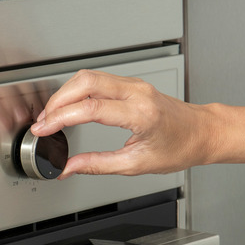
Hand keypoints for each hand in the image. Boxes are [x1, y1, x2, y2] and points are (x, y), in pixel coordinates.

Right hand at [30, 70, 215, 178]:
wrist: (201, 133)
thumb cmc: (179, 148)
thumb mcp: (136, 165)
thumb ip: (97, 165)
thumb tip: (68, 168)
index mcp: (140, 114)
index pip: (91, 108)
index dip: (61, 118)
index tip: (44, 129)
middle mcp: (137, 93)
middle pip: (85, 82)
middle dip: (58, 101)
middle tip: (43, 122)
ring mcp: (134, 84)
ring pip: (89, 76)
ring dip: (65, 94)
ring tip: (52, 116)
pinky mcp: (131, 84)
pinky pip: (98, 79)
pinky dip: (77, 91)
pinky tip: (69, 105)